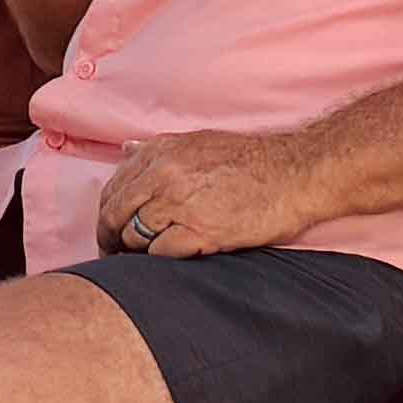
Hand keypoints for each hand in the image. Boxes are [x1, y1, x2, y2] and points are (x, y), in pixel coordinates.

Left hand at [91, 129, 320, 261]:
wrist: (296, 173)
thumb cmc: (253, 161)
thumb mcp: (199, 142)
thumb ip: (158, 150)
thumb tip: (126, 149)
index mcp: (161, 152)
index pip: (113, 190)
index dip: (106, 216)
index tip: (109, 233)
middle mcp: (165, 174)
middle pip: (115, 215)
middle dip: (110, 240)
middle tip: (115, 256)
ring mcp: (181, 203)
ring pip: (135, 236)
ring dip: (138, 252)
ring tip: (147, 260)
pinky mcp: (200, 230)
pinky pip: (161, 253)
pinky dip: (163, 260)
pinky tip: (175, 258)